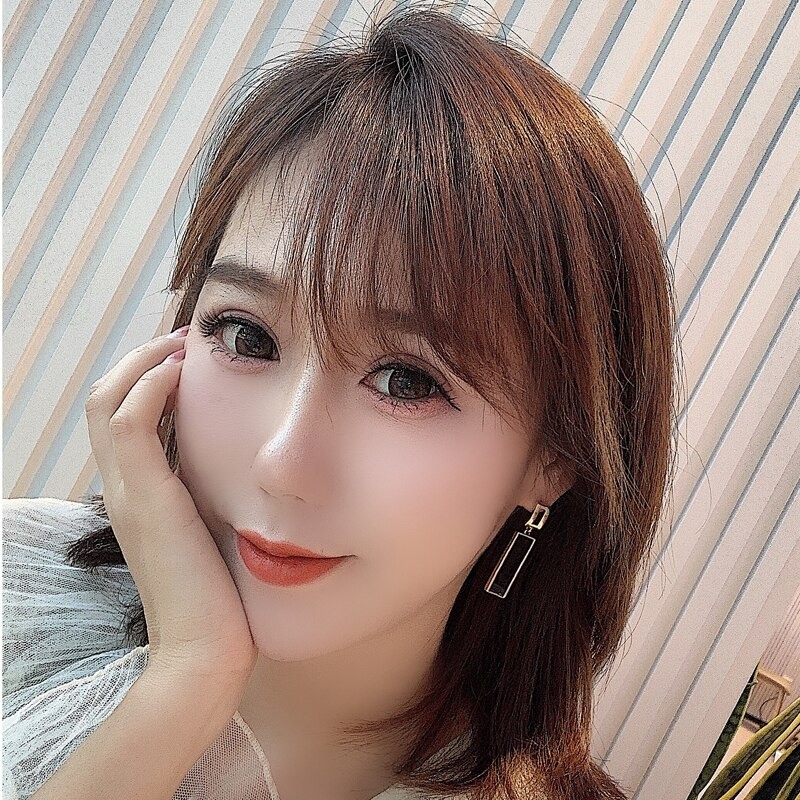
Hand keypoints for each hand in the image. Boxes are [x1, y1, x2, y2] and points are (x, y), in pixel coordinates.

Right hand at [85, 326, 256, 697]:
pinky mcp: (146, 498)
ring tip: (185, 345)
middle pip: (105, 401)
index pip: (122, 420)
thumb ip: (214, 499)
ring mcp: (129, 493)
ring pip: (108, 401)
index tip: (190, 359)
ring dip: (145, 362)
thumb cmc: (222, 597)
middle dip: (142, 361)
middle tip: (184, 341)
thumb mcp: (215, 533)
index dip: (147, 381)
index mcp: (139, 497)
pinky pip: (130, 421)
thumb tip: (242, 468)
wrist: (207, 649)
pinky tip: (187, 371)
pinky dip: (152, 384)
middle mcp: (124, 489)